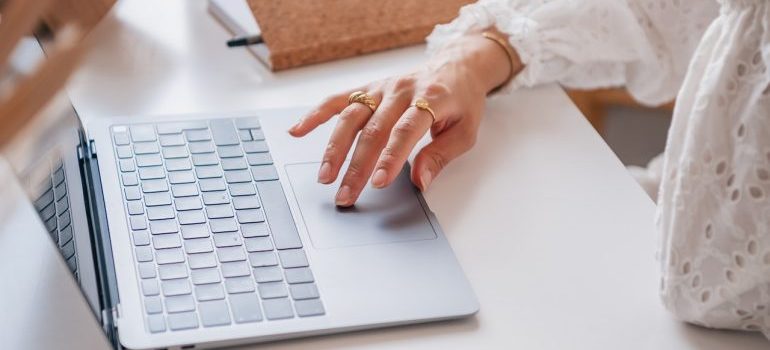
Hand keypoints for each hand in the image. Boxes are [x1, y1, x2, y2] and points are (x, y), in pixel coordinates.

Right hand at [289, 31, 520, 205]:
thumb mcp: (465, 131)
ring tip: (324, 175)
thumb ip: (441, 156)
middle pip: (373, 130)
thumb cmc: (461, 102)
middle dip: (357, 165)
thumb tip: (421, 182)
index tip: (377, 183)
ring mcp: (381, 88)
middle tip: (346, 193)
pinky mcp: (368, 88)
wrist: (456, 67)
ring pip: (351, 117)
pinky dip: (316, 115)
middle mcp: (401, 91)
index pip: (404, 131)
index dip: (390, 158)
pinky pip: (338, 100)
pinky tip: (298, 131)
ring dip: (334, 148)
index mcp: (430, 99)